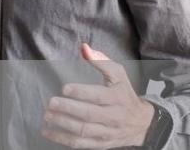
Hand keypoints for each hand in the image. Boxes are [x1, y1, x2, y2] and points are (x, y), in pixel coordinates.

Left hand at [41, 43, 155, 148]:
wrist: (142, 123)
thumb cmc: (125, 94)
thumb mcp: (118, 75)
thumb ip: (101, 61)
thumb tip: (84, 48)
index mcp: (117, 97)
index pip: (98, 96)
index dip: (81, 92)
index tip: (65, 88)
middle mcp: (113, 116)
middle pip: (89, 114)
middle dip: (68, 109)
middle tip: (51, 103)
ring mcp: (107, 132)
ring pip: (84, 130)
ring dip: (63, 124)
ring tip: (47, 116)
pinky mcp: (101, 144)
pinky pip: (81, 144)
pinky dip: (63, 139)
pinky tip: (49, 132)